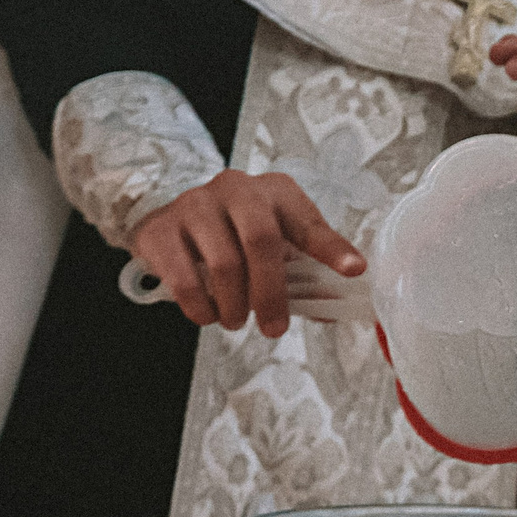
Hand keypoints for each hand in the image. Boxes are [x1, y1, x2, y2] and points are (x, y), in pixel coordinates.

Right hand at [129, 170, 363, 338]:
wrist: (169, 221)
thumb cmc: (233, 234)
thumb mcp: (273, 243)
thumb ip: (302, 272)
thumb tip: (331, 309)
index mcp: (275, 192)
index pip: (308, 221)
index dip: (331, 247)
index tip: (353, 269)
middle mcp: (237, 189)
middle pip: (261, 240)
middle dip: (271, 292)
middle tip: (274, 327)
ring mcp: (196, 204)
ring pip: (224, 262)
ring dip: (235, 304)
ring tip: (236, 320)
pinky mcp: (163, 228)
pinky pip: (184, 276)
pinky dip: (201, 306)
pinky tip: (208, 315)